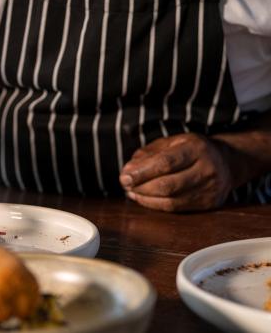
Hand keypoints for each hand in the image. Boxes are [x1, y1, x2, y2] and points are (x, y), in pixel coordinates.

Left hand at [119, 133, 234, 211]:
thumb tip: (128, 171)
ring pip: (171, 200)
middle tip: (125, 185)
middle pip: (168, 185)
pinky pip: (177, 208)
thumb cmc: (191, 150)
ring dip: (146, 198)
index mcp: (196, 148)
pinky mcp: (209, 204)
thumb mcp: (171, 142)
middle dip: (141, 187)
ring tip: (132, 192)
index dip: (142, 172)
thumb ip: (147, 154)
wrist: (227, 162)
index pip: (165, 163)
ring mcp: (211, 189)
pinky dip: (156, 205)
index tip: (124, 177)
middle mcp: (207, 169)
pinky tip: (144, 199)